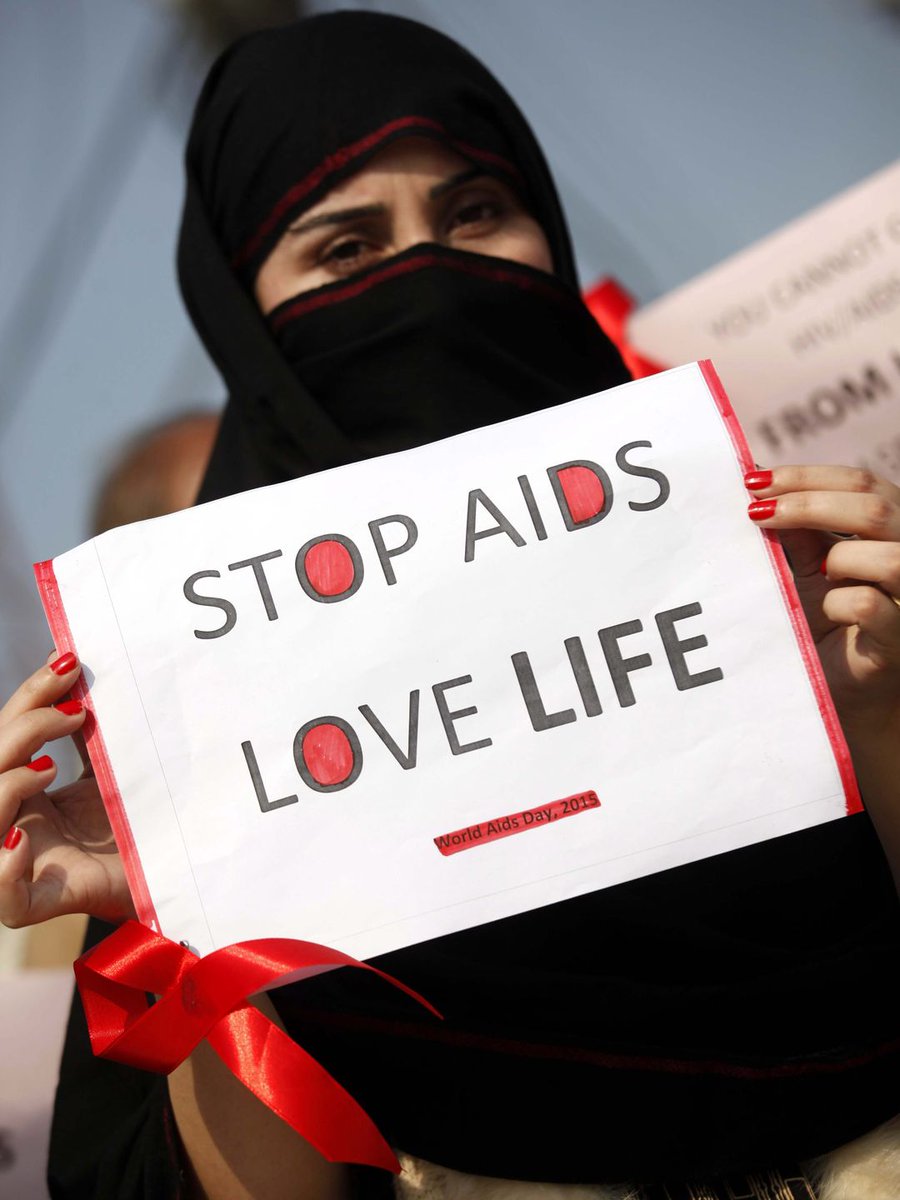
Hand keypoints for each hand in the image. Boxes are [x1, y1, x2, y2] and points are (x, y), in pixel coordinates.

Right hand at [0, 652, 134, 927]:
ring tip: (50, 766)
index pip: (8, 735)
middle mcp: (14, 823)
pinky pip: (2, 895)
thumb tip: (89, 670)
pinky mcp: (37, 905)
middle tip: (78, 710)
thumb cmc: (144, 825)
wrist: (178, 880)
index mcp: (27, 790)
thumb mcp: (116, 769)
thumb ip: (97, 734)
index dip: (30, 695)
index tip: (69, 662)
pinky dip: (3, 865)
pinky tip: (22, 840)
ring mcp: (19, 865)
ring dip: (4, 785)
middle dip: (24, 726)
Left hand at [744, 465, 899, 735]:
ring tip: (819, 577)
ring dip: (838, 561)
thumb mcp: (809, 568)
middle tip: (755, 513)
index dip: (808, 477)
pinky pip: (869, 607)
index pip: (863, 482)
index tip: (752, 480)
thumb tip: (759, 481)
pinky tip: (825, 614)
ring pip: (887, 557)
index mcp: (895, 528)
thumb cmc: (828, 622)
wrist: (845, 691)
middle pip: (876, 507)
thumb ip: (797, 530)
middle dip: (807, 503)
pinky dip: (838, 605)